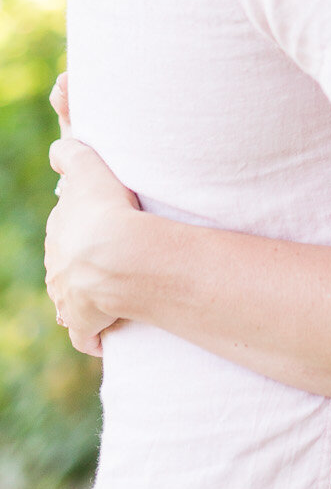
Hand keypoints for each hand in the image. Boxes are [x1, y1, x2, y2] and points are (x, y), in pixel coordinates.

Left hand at [46, 121, 140, 358]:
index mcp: (57, 235)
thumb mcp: (87, 169)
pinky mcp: (84, 323)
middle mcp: (56, 269)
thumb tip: (57, 152)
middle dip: (80, 266)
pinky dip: (91, 337)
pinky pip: (85, 335)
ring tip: (110, 295)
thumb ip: (70, 155)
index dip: (81, 230)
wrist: (117, 256)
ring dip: (84, 299)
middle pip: (66, 267)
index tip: (99, 227)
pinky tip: (104, 335)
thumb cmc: (105, 210)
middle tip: (109, 261)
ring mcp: (68, 299)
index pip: (64, 232)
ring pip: (71, 300)